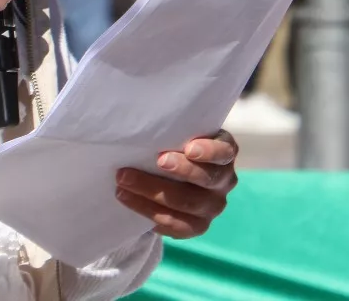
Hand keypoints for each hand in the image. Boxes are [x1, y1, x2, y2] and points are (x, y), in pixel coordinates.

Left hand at [115, 131, 237, 239]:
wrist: (170, 177)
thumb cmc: (173, 145)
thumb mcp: (179, 133)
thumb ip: (174, 129)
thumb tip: (147, 122)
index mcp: (225, 153)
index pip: (224, 152)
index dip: (209, 151)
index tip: (188, 148)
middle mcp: (224, 181)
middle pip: (206, 178)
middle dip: (180, 170)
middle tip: (156, 161)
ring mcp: (213, 207)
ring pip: (187, 203)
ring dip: (152, 191)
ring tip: (124, 181)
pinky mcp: (197, 226)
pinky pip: (176, 226)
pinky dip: (150, 212)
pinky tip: (129, 200)